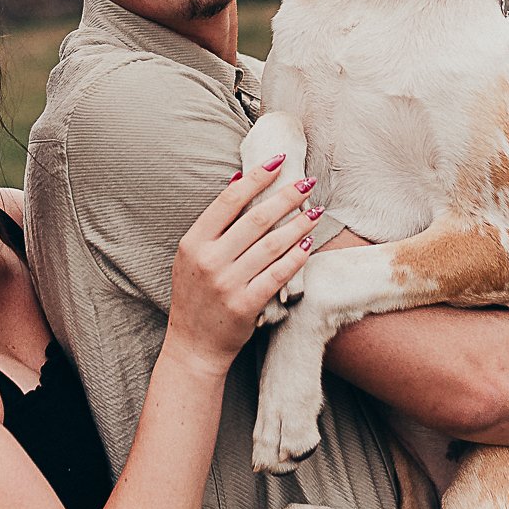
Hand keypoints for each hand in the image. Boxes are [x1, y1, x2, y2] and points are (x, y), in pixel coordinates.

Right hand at [163, 156, 320, 372]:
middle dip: (286, 196)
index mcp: (193, 242)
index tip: (278, 162)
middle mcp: (209, 260)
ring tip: (315, 212)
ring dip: (298, 225)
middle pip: (256, 219)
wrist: (194, 345)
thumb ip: (214, 222)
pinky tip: (308, 244)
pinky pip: (278, 274)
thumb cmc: (196, 295)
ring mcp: (227, 283)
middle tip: (307, 182)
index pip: (229, 200)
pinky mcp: (245, 305)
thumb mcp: (192, 256)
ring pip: (272, 245)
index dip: (256, 177)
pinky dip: (295, 257)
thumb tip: (237, 179)